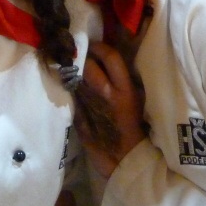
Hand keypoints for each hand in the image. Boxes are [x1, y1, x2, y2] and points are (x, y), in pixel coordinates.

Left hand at [76, 41, 146, 178]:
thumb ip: (120, 83)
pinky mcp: (78, 117)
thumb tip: (104, 64)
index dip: (100, 47)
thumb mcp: (135, 101)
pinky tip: (69, 89)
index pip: (111, 57)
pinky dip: (70, 91)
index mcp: (124, 90)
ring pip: (76, 79)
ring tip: (72, 69)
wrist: (126, 161)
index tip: (94, 45)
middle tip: (80, 55)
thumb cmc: (136, 131)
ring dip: (72, 73)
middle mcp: (106, 94)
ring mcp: (89, 105)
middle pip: (87, 65)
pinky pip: (71, 97)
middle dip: (82, 58)